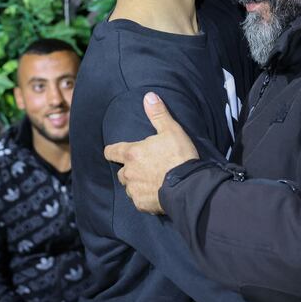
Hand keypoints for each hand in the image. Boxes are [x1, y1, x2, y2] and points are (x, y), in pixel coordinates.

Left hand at [103, 92, 198, 214]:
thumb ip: (158, 114)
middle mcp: (129, 173)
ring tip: (151, 181)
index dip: (111, 151)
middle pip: (122, 171)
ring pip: (129, 186)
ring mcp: (134, 190)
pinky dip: (144, 197)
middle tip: (145, 167)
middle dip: (130, 169)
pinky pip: (138, 200)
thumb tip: (149, 96)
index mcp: (132, 153)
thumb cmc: (179, 156)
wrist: (189, 185)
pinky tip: (155, 193)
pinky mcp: (142, 204)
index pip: (111, 152)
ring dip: (136, 183)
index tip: (112, 152)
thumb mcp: (171, 130)